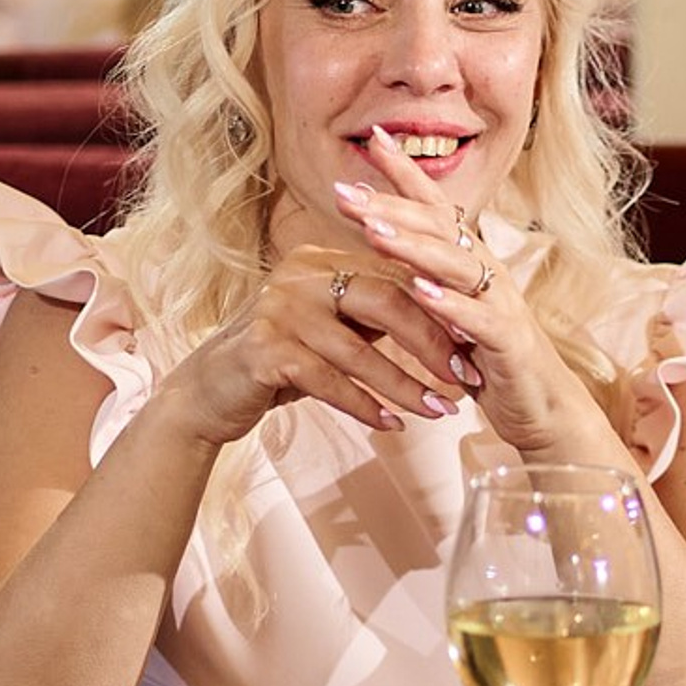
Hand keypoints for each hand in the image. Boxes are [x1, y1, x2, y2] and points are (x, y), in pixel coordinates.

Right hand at [162, 233, 475, 449]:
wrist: (208, 392)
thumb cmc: (279, 361)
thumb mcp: (329, 328)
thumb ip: (372, 314)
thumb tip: (443, 317)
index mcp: (320, 260)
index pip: (393, 275)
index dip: (439, 309)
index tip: (476, 341)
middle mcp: (299, 275)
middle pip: (384, 300)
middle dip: (431, 342)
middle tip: (465, 378)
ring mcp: (279, 310)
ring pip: (358, 350)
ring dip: (404, 385)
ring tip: (439, 411)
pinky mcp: (263, 350)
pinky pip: (327, 380)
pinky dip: (364, 404)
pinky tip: (391, 425)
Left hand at [333, 127, 615, 460]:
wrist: (542, 407)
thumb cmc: (488, 358)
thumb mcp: (448, 310)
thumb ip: (422, 275)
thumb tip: (380, 239)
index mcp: (469, 261)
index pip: (435, 206)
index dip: (406, 174)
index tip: (372, 140)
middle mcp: (487, 271)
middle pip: (438, 227)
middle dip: (390, 206)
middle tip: (343, 192)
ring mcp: (500, 304)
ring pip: (455, 265)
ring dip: (413, 247)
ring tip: (373, 231)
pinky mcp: (508, 342)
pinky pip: (478, 318)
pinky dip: (449, 305)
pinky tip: (420, 292)